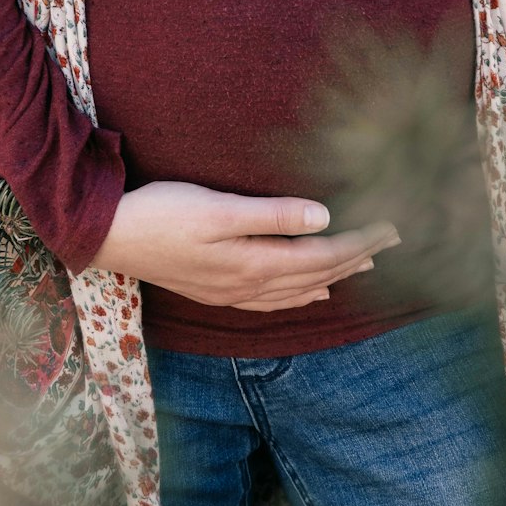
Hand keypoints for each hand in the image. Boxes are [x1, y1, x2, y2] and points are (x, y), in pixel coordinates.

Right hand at [91, 180, 401, 311]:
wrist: (111, 236)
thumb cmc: (163, 212)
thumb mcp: (217, 207)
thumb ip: (271, 214)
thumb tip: (323, 216)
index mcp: (254, 262)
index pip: (322, 254)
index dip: (360, 242)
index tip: (392, 227)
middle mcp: (249, 283)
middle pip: (317, 273)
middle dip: (358, 257)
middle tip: (394, 240)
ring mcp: (233, 290)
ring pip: (299, 288)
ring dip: (336, 275)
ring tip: (367, 265)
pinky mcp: (219, 288)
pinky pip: (276, 298)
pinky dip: (303, 292)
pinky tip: (313, 290)